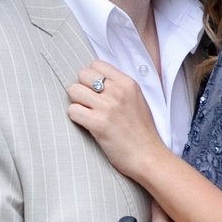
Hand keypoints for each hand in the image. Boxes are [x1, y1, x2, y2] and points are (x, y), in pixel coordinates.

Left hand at [66, 61, 166, 179]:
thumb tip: (95, 80)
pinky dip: (75, 118)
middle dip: (82, 89)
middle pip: (82, 75)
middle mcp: (118, 91)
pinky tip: (86, 124)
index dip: (91, 78)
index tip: (95, 91)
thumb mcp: (137, 100)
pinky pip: (72, 110)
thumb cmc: (142, 132)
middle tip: (89, 104)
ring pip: (74, 91)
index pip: (96, 64)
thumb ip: (119, 87)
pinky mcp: (98, 123)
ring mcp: (108, 107)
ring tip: (87, 114)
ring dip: (77, 103)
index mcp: (127, 83)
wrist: (149, 157)